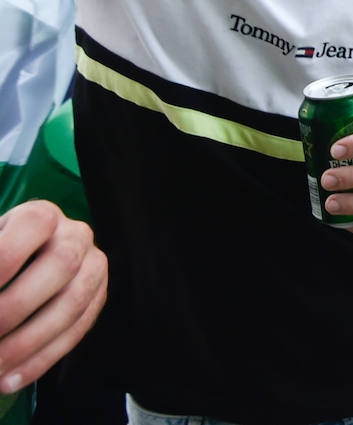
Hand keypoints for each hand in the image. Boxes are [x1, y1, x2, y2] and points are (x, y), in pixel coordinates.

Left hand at [0, 201, 107, 393]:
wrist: (20, 267)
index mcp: (42, 215)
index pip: (34, 225)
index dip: (6, 257)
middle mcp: (76, 235)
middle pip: (61, 265)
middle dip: (16, 307)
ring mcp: (94, 266)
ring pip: (73, 304)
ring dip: (28, 344)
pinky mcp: (99, 297)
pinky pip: (78, 331)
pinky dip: (41, 361)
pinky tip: (7, 381)